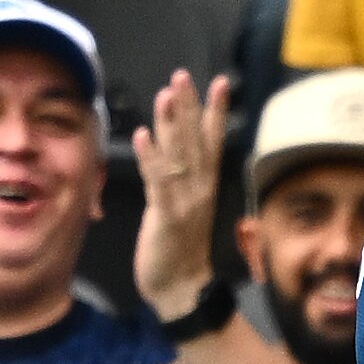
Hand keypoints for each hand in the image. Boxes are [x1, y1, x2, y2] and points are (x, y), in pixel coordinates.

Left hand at [134, 69, 227, 320]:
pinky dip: (150, 159)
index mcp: (206, 185)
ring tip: (165, 95)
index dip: (216, 112)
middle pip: (195, 141)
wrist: (181, 287)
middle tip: (183, 76)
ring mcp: (184, 202)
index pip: (213, 142)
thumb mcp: (186, 206)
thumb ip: (182, 177)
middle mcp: (199, 189)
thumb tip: (175, 147)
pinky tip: (143, 136)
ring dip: (171, 125)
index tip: (220, 83)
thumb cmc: (181, 247)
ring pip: (179, 156)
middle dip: (190, 107)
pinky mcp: (166, 216)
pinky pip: (158, 183)